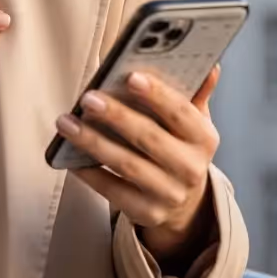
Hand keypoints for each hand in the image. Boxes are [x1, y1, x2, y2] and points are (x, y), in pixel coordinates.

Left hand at [56, 66, 220, 263]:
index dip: (158, 95)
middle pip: (150, 139)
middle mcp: (191, 168)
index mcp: (204, 139)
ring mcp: (169, 194)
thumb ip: (194, 93)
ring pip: (127, 165)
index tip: (131, 76)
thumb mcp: (192, 122)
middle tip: (88, 99)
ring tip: (66, 122)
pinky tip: (69, 157)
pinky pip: (112, 191)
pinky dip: (89, 173)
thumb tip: (210, 64)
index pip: (182, 113)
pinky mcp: (147, 213)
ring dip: (93, 142)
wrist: (184, 203)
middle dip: (117, 117)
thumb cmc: (179, 146)